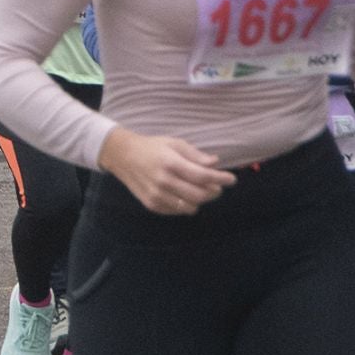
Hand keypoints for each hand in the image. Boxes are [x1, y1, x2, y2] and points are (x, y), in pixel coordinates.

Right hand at [98, 128, 235, 216]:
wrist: (122, 156)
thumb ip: (195, 155)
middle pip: (200, 195)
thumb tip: (215, 163)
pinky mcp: (152, 204)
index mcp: (171, 163)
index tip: (232, 179)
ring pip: (190, 206)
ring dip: (200, 200)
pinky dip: (186, 205)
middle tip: (216, 186)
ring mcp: (157, 195)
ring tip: (200, 190)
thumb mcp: (174, 144)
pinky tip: (184, 195)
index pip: (203, 176)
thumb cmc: (152, 147)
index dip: (221, 179)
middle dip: (214, 191)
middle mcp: (164, 181)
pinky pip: (178, 211)